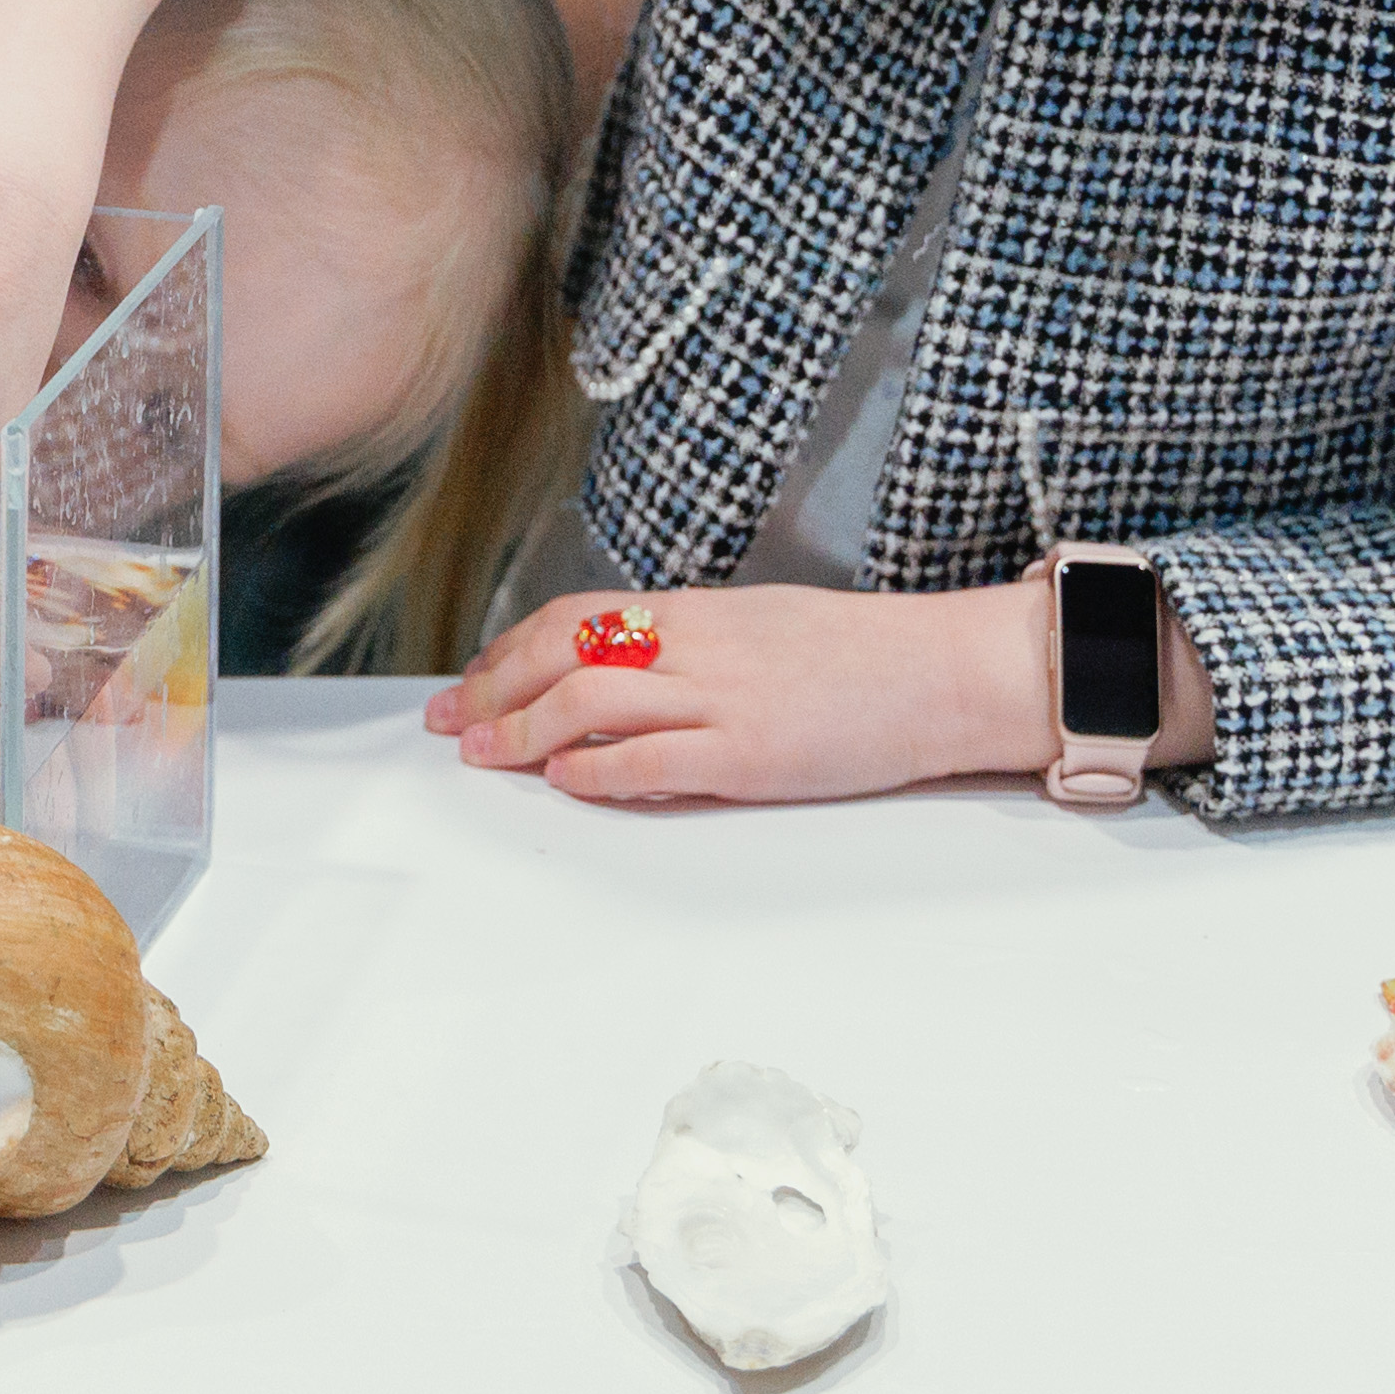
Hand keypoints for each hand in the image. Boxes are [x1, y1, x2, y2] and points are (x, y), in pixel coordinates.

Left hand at [426, 583, 1062, 804]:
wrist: (942, 670)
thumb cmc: (859, 654)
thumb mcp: (757, 626)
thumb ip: (688, 644)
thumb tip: (621, 669)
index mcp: (694, 612)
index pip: (574, 618)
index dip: (509, 651)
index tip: (471, 683)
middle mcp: (696, 645)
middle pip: (563, 652)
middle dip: (494, 690)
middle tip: (452, 723)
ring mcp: (723, 696)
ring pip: (591, 698)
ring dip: (525, 729)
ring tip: (487, 755)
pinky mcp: (752, 750)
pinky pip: (653, 757)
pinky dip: (597, 769)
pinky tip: (566, 781)